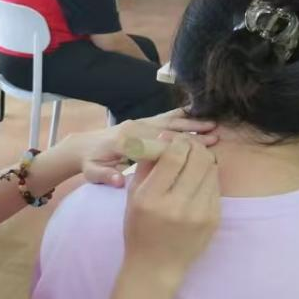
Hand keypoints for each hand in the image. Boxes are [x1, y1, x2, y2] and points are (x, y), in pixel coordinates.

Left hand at [77, 110, 218, 187]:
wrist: (83, 146)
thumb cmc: (90, 162)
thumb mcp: (93, 172)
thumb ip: (105, 176)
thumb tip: (118, 182)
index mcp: (126, 141)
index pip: (156, 144)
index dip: (177, 148)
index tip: (198, 152)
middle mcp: (135, 128)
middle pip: (167, 130)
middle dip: (192, 134)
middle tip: (215, 137)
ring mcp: (140, 122)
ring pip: (169, 122)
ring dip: (191, 124)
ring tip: (214, 127)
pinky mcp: (143, 121)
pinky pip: (165, 118)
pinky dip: (182, 117)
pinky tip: (199, 116)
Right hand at [123, 136, 219, 278]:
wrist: (156, 266)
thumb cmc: (139, 229)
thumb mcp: (133, 197)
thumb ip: (147, 166)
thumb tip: (163, 138)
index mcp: (152, 198)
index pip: (174, 156)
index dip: (176, 141)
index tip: (172, 141)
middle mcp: (177, 206)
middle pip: (198, 158)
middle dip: (193, 146)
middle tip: (187, 146)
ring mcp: (199, 214)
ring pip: (211, 169)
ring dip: (203, 159)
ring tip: (193, 161)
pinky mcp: (214, 219)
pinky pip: (216, 186)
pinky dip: (208, 177)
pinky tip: (197, 181)